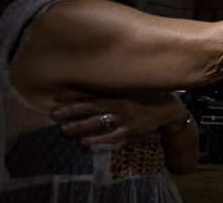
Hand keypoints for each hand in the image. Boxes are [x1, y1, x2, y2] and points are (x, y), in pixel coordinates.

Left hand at [51, 89, 185, 146]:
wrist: (168, 108)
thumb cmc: (146, 94)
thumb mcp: (131, 84)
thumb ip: (113, 83)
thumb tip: (88, 79)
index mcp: (117, 89)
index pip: (92, 90)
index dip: (74, 93)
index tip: (57, 96)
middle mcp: (119, 102)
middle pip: (91, 106)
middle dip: (72, 110)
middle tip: (54, 114)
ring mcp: (124, 117)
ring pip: (99, 121)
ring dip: (80, 125)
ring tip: (63, 129)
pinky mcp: (130, 130)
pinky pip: (111, 136)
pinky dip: (98, 140)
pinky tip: (84, 143)